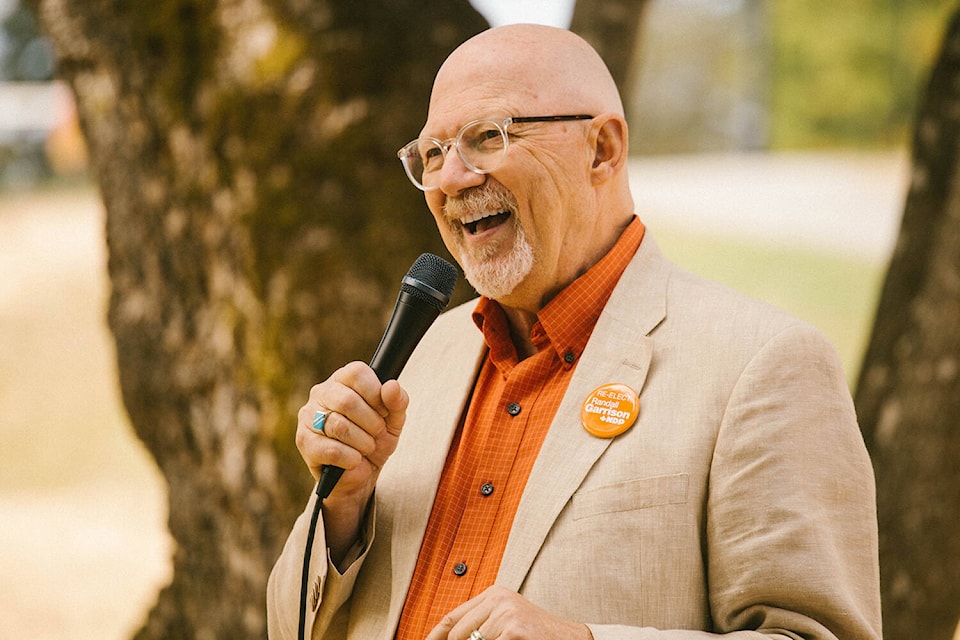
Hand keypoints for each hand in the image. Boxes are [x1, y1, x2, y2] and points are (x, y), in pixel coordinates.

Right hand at [295, 361, 407, 556]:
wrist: (360, 479)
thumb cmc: (377, 443)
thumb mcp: (395, 423)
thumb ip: (398, 403)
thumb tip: (394, 387)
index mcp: (343, 380)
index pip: (358, 371)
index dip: (376, 392)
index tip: (385, 411)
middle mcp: (320, 394)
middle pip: (348, 397)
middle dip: (372, 422)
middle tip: (379, 438)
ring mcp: (307, 418)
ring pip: (338, 423)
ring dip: (362, 442)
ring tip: (367, 452)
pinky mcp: (303, 445)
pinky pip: (328, 447)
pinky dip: (349, 458)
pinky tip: (355, 463)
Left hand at [425, 585, 592, 639]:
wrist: (571, 638)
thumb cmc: (538, 634)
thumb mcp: (507, 621)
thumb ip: (481, 624)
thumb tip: (451, 638)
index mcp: (494, 594)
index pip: (452, 616)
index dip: (435, 635)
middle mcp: (498, 599)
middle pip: (456, 633)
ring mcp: (505, 613)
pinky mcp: (513, 629)